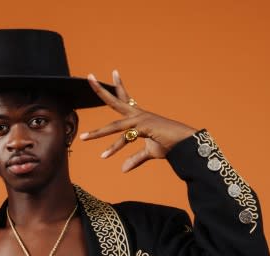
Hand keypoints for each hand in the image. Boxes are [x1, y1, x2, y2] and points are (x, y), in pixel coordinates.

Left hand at [79, 70, 196, 172]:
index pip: (125, 98)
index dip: (119, 86)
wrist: (185, 145)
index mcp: (139, 116)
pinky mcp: (144, 128)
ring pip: (114, 125)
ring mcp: (141, 120)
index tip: (114, 72)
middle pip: (115, 101)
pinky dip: (114, 148)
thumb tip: (123, 169)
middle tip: (88, 76)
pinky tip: (104, 156)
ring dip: (98, 133)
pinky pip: (125, 138)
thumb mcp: (149, 152)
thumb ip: (135, 159)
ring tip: (83, 137)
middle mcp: (138, 114)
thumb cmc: (170, 145)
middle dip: (101, 90)